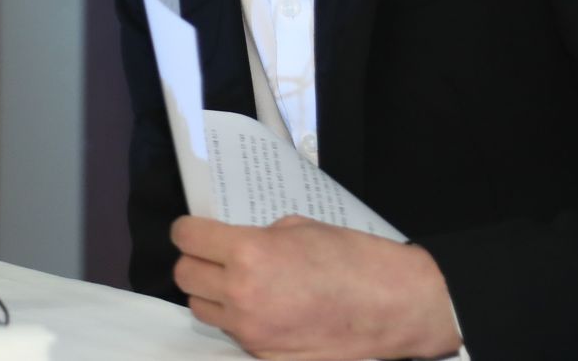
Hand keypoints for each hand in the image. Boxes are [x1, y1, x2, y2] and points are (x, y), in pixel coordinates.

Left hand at [171, 214, 461, 359]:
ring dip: (213, 293)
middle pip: (184, 276)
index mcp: (249, 253)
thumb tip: (234, 242)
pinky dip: (238, 320)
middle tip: (215, 254)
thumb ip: (258, 236)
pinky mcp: (263, 356)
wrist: (393, 306)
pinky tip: (265, 308)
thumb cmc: (352, 260)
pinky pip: (232, 333)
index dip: (188, 230)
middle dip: (196, 261)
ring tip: (240, 283)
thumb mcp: (299, 228)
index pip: (186, 239)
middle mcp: (241, 294)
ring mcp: (251, 331)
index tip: (193, 230)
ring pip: (201, 308)